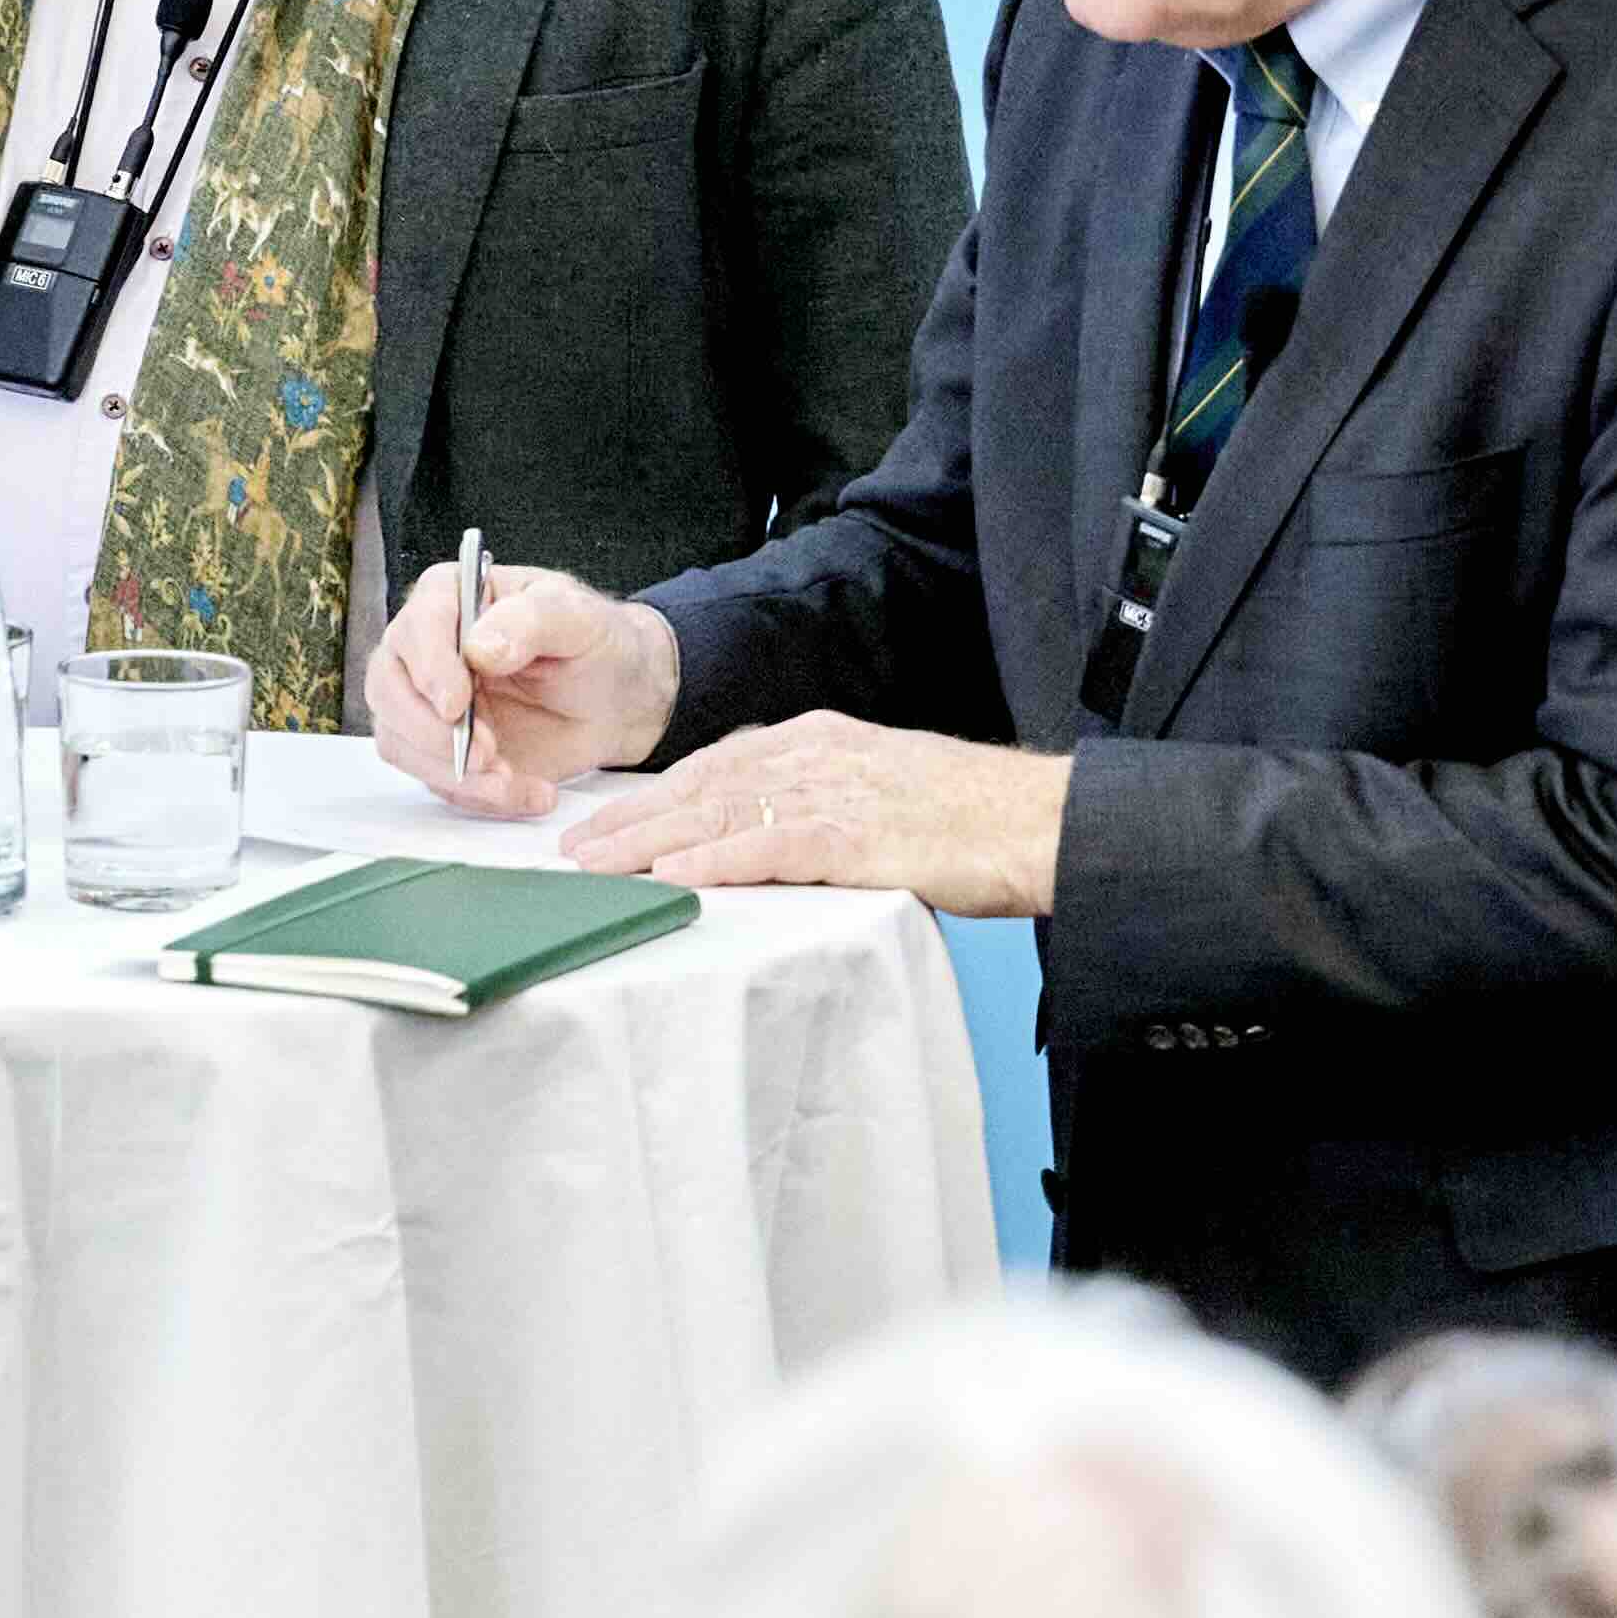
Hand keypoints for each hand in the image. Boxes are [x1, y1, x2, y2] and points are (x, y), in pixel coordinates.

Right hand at [358, 556, 674, 813]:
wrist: (615, 701)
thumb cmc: (595, 646)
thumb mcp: (579, 620)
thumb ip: (531, 621)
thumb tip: (479, 648)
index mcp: (451, 598)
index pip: (417, 627)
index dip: (430, 668)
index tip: (457, 705)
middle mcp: (426, 649)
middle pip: (387, 689)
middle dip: (430, 732)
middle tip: (486, 754)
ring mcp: (426, 703)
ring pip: (399, 742)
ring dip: (452, 772)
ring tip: (512, 777)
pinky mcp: (438, 748)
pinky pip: (434, 779)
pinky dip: (478, 794)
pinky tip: (524, 789)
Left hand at [566, 711, 1069, 916]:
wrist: (1043, 820)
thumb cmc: (972, 817)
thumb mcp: (882, 792)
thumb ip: (823, 804)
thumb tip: (770, 836)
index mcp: (823, 740)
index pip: (718, 764)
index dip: (655, 795)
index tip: (605, 821)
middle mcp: (818, 755)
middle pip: (703, 786)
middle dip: (632, 819)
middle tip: (573, 850)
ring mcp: (836, 792)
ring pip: (720, 812)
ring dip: (650, 843)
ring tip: (596, 869)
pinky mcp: (856, 835)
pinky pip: (768, 846)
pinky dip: (713, 860)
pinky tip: (670, 876)